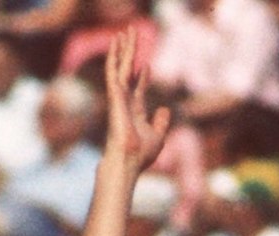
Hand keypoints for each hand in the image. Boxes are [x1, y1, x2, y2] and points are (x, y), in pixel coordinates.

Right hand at [104, 28, 169, 172]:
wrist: (128, 160)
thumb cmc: (141, 155)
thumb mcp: (158, 137)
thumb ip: (161, 123)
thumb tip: (165, 110)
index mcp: (135, 112)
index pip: (139, 90)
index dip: (142, 78)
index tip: (146, 66)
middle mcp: (125, 102)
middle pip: (128, 73)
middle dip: (130, 56)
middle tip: (130, 39)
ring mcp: (118, 97)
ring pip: (120, 67)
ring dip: (122, 49)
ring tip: (124, 31)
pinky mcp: (114, 94)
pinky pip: (114, 71)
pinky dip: (114, 56)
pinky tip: (116, 43)